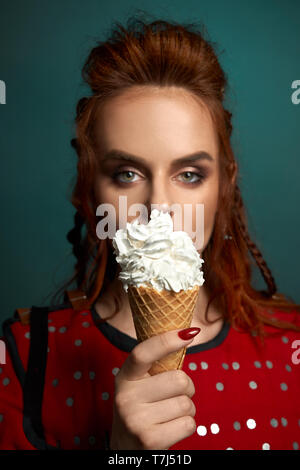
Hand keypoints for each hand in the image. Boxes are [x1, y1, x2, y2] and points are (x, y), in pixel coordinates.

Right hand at [109, 328, 199, 449]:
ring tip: (169, 415)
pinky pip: (189, 423)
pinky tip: (170, 429)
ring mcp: (136, 419)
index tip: (189, 333)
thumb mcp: (140, 386)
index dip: (166, 341)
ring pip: (187, 403)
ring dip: (186, 409)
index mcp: (124, 377)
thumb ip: (156, 366)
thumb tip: (188, 333)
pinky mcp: (150, 439)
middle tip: (173, 396)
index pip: (143, 353)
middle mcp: (125, 397)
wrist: (126, 450)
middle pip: (179, 380)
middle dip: (187, 389)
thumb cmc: (142, 409)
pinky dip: (187, 426)